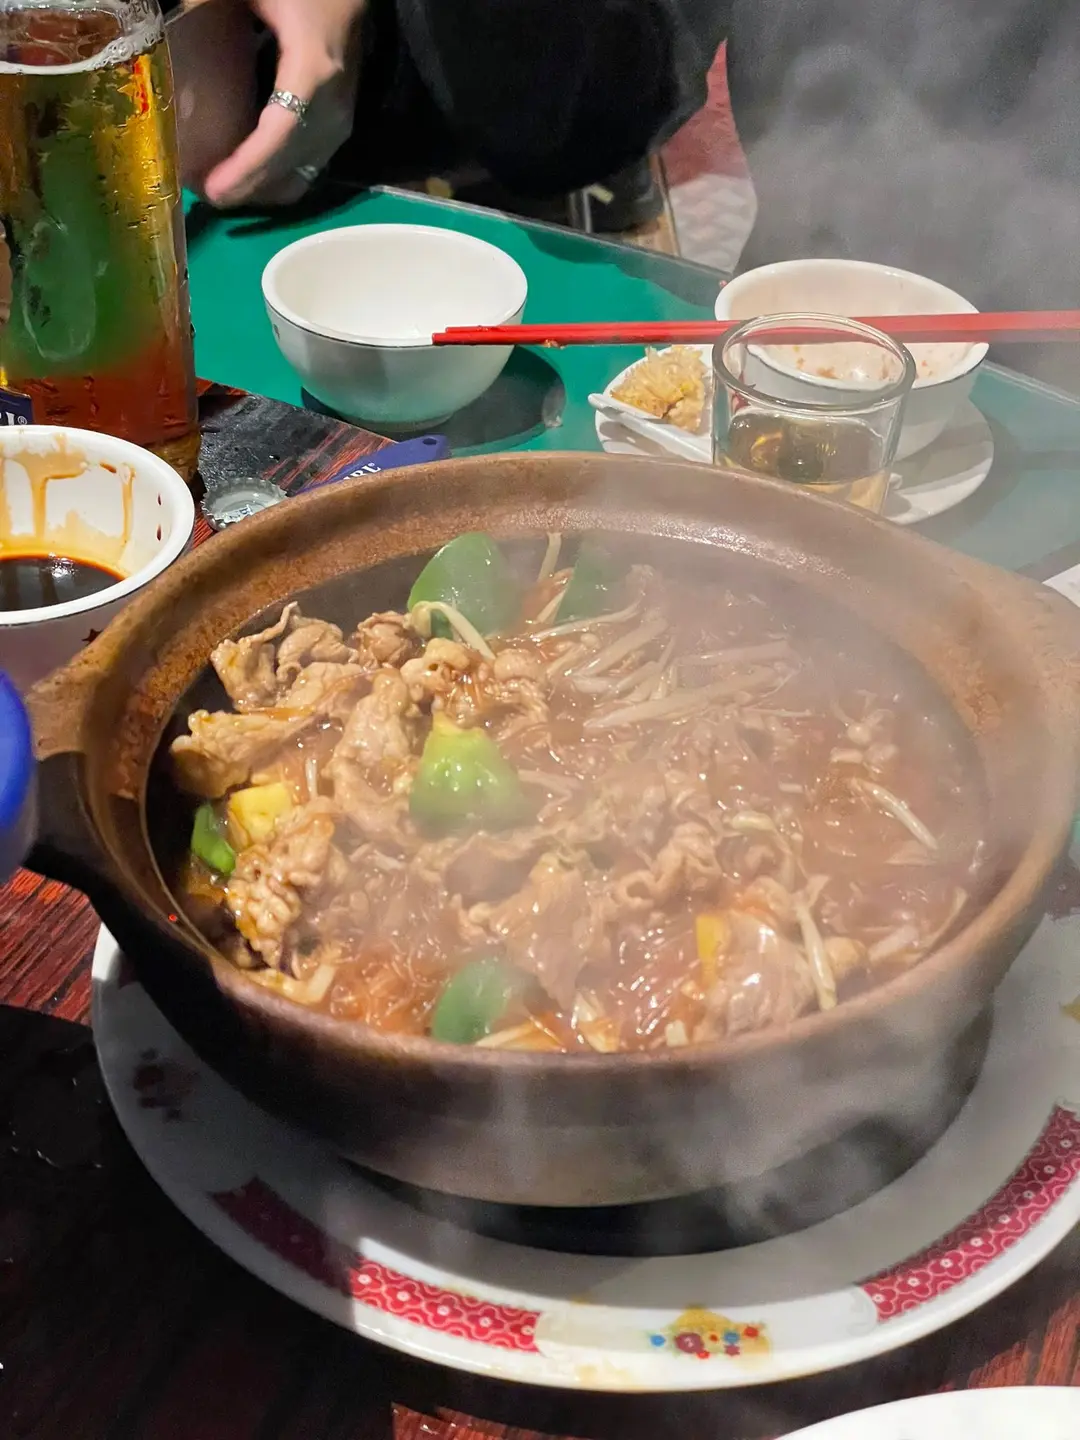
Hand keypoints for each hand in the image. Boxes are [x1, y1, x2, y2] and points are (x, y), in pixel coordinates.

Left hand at [183, 0, 366, 207]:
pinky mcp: (340, 122)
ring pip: (303, 172)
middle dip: (249, 187)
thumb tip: (160, 30)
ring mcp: (341, 117)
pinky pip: (311, 166)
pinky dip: (282, 181)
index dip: (248, 167)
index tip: (214, 188)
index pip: (280, 133)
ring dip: (264, 189)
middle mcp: (333, 105)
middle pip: (290, 163)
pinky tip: (254, 183)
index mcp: (313, 71)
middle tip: (206, 196)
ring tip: (224, 192)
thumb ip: (209, 10)